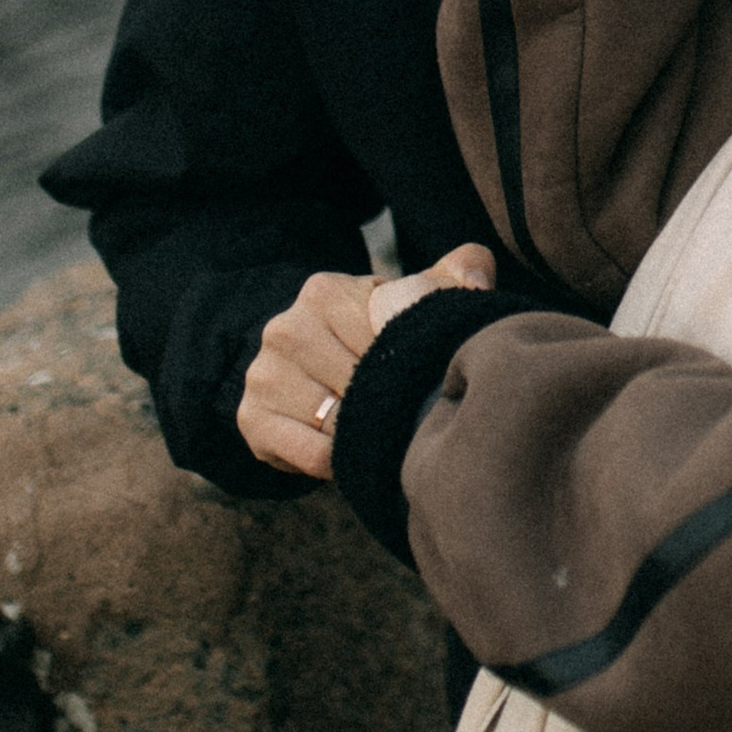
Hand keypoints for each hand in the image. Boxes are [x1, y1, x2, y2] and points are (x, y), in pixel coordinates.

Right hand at [236, 246, 496, 479]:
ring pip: (339, 421)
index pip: (386, 335)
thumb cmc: (370, 335)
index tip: (425, 373)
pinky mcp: (251, 418)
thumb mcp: (407, 301)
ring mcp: (264, 374)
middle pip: (362, 382)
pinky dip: (341, 461)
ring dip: (368, 434)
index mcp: (325, 292)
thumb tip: (479, 270)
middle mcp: (286, 328)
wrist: (301, 372)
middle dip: (394, 402)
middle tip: (414, 412)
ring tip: (385, 431)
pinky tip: (353, 452)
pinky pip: (312, 454)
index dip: (414, 362)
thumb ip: (452, 279)